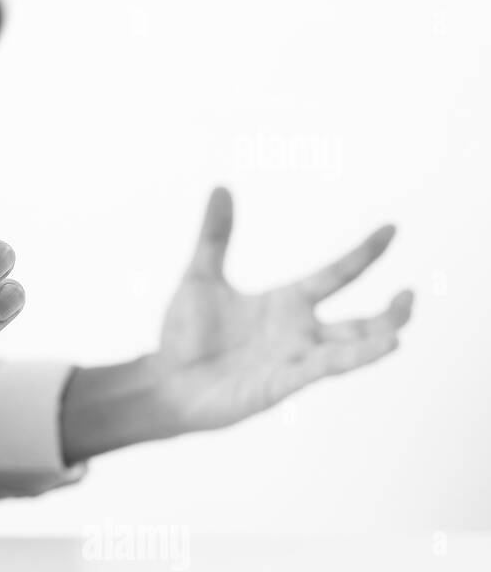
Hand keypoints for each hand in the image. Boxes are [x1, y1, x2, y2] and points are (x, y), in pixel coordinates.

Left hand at [158, 187, 412, 431]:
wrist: (162, 381)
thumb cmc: (184, 336)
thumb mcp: (200, 276)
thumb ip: (215, 236)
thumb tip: (220, 187)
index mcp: (285, 303)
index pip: (334, 275)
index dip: (363, 254)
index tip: (391, 229)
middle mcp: (297, 332)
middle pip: (357, 322)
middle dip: (388, 313)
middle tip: (410, 295)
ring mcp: (292, 360)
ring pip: (348, 350)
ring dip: (375, 341)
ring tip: (402, 330)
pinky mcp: (280, 384)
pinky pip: (323, 370)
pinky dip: (353, 359)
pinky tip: (381, 348)